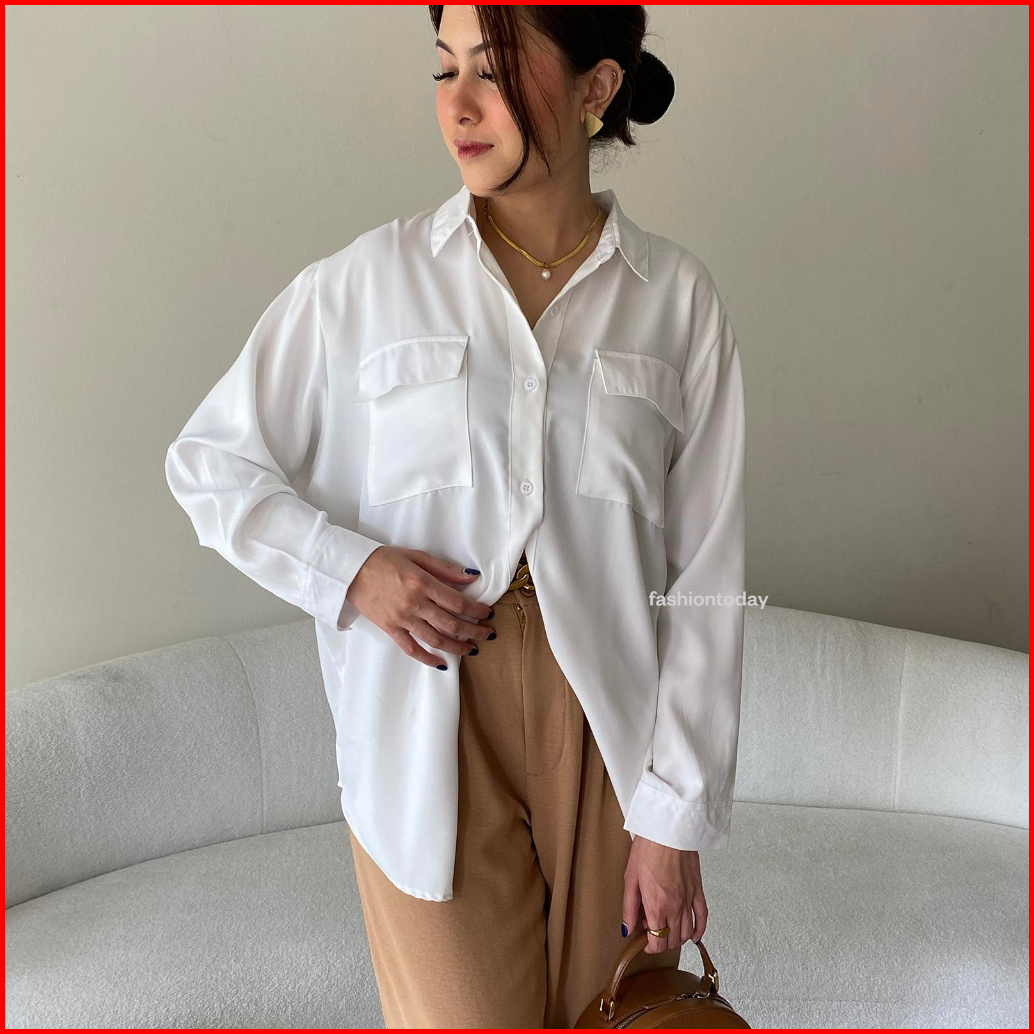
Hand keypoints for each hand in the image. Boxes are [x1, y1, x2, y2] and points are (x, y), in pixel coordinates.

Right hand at [342, 546, 494, 668]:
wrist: (349, 571)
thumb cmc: (382, 560)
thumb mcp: (416, 556)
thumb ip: (445, 569)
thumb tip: (471, 576)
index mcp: (422, 583)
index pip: (458, 602)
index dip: (477, 611)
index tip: (488, 614)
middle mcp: (415, 604)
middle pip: (452, 624)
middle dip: (474, 631)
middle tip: (488, 635)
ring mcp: (402, 619)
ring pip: (436, 639)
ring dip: (458, 647)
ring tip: (472, 650)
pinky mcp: (390, 629)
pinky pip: (412, 649)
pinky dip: (428, 658)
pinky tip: (441, 663)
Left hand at [623, 837, 706, 952]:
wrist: (668, 830)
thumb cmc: (648, 849)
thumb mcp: (630, 879)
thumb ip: (629, 908)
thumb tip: (626, 928)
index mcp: (656, 906)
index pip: (658, 942)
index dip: (650, 948)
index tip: (645, 944)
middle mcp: (675, 907)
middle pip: (672, 939)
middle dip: (661, 941)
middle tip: (651, 930)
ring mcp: (688, 900)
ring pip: (686, 932)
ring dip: (676, 937)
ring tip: (666, 928)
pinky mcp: (698, 890)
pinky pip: (702, 917)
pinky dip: (699, 930)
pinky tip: (693, 935)